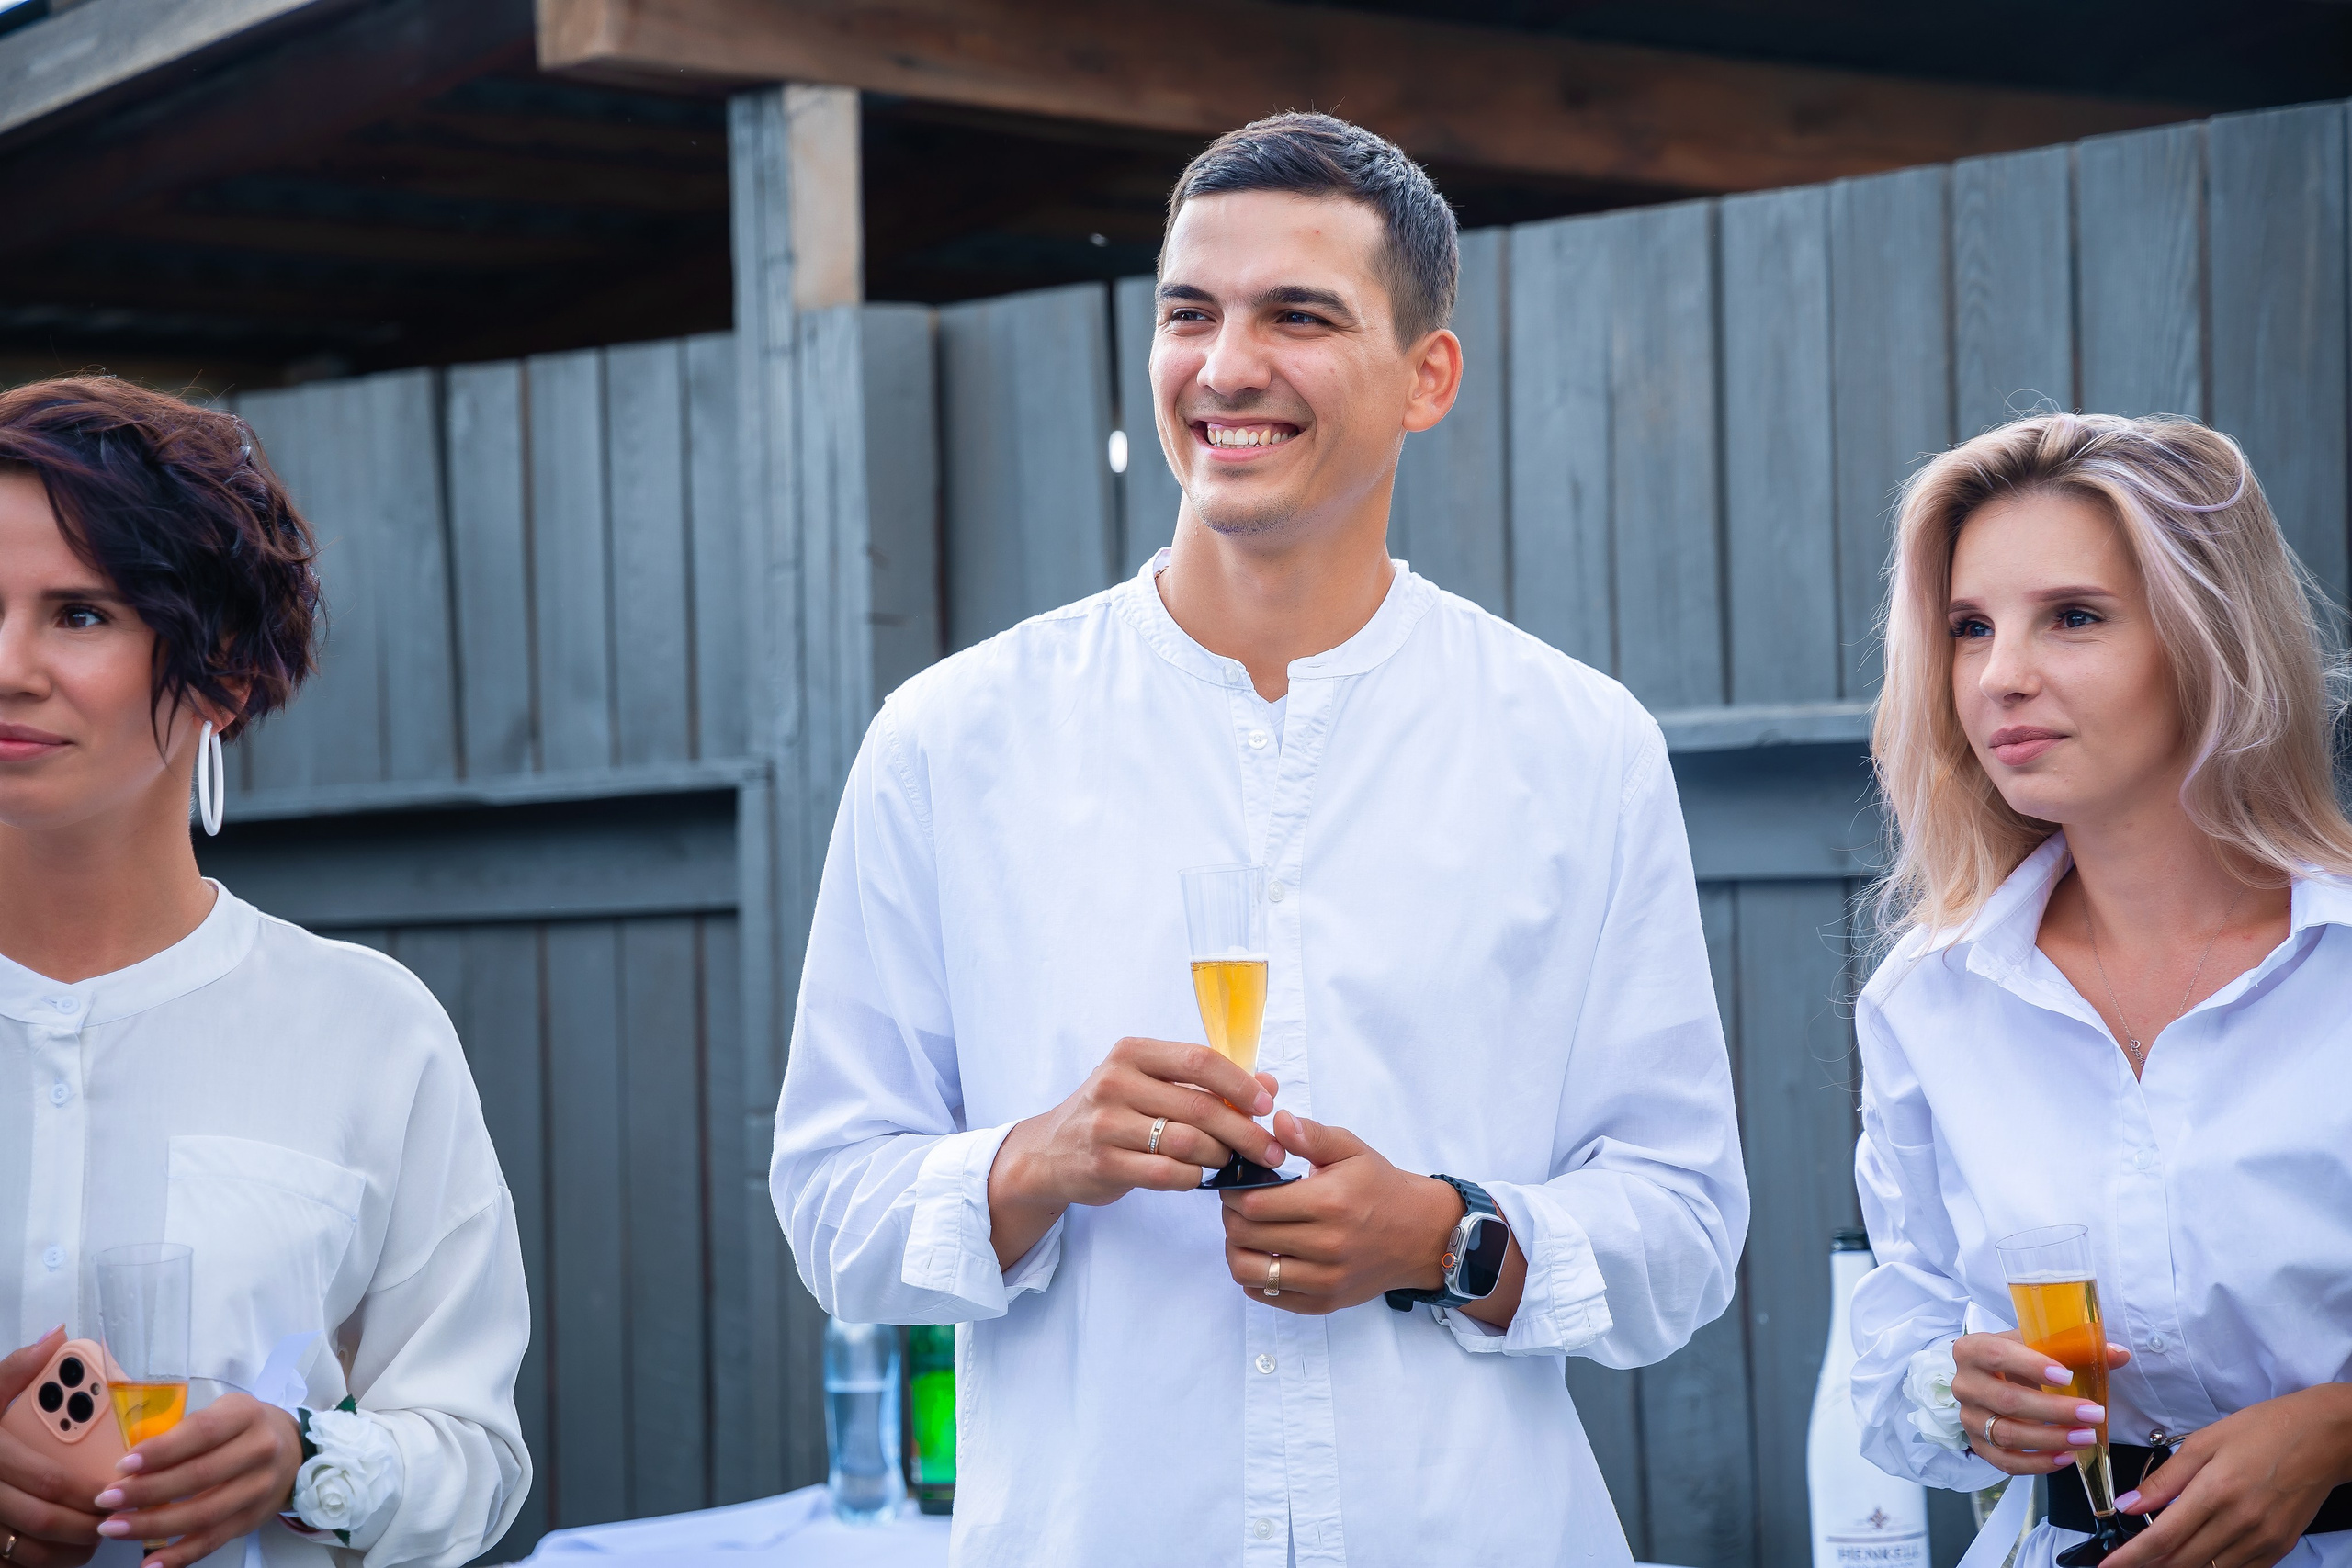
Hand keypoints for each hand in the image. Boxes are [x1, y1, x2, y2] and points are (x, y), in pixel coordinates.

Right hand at [0, 1329, 101, 1567]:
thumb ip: (17, 1369)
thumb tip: (56, 1334)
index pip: (48, 1479)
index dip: (88, 1489)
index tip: (119, 1487)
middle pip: (43, 1520)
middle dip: (88, 1523)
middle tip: (120, 1515)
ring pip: (29, 1552)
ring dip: (70, 1550)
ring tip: (98, 1536)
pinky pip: (13, 1565)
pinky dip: (44, 1564)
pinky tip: (65, 1552)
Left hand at [94, 1393, 301, 1567]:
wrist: (294, 1450)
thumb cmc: (242, 1428)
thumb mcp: (223, 1412)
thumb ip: (184, 1432)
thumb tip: (129, 1464)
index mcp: (246, 1416)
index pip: (202, 1433)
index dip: (162, 1451)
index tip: (122, 1465)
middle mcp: (259, 1451)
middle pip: (199, 1476)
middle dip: (147, 1491)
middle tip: (106, 1500)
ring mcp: (259, 1489)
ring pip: (203, 1514)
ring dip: (153, 1525)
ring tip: (113, 1528)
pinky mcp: (253, 1519)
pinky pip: (213, 1541)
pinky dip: (179, 1556)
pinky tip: (149, 1564)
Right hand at [987, 1036, 1281, 1267]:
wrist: (1050, 1151)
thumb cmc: (1111, 1112)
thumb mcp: (1149, 1084)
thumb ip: (1205, 1081)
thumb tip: (1268, 1083)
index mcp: (1132, 1053)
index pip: (1199, 1060)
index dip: (1240, 1083)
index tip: (1267, 1104)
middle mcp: (1116, 1083)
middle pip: (1200, 1106)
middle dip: (1245, 1131)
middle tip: (1270, 1149)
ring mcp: (1107, 1124)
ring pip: (1188, 1142)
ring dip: (1220, 1156)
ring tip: (1231, 1162)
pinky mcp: (1105, 1163)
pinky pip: (1167, 1174)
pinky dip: (1193, 1178)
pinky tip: (1200, 1177)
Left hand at [1218, 1113, 1464, 1315]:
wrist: (1421, 1234)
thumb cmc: (1381, 1188)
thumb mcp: (1352, 1149)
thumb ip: (1311, 1135)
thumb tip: (1277, 1121)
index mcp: (1329, 1202)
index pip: (1254, 1204)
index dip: (1233, 1192)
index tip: (1236, 1184)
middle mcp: (1327, 1245)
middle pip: (1246, 1237)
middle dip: (1231, 1217)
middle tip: (1237, 1206)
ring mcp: (1326, 1279)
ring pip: (1250, 1273)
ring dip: (1236, 1251)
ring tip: (1245, 1234)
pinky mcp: (1326, 1302)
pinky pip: (1270, 1296)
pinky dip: (1255, 1278)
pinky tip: (1265, 1256)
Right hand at [1951, 1330, 2129, 1476]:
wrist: (1995, 1378)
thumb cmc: (2021, 1358)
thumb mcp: (2039, 1345)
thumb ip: (2075, 1347)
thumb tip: (2119, 1354)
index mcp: (1972, 1350)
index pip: (1997, 1356)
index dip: (2032, 1366)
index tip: (2068, 1377)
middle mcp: (1963, 1384)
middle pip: (2007, 1401)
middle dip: (2055, 1410)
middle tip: (2094, 1413)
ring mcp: (1969, 1418)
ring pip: (2007, 1434)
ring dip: (2052, 1439)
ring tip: (2087, 1437)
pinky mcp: (1979, 1445)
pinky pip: (2006, 1462)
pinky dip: (2038, 1463)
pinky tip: (2067, 1457)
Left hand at [2104, 1384, 2351, 1567]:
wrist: (2322, 1438)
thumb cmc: (2262, 1431)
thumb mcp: (2204, 1442)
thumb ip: (2164, 1479)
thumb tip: (2128, 1506)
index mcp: (2215, 1491)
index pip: (2162, 1537)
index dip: (2131, 1557)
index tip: (2108, 1566)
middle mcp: (2240, 1522)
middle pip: (2183, 1561)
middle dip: (2149, 1566)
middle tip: (2127, 1564)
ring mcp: (2263, 1539)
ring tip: (2157, 1561)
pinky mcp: (2280, 1547)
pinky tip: (2196, 1560)